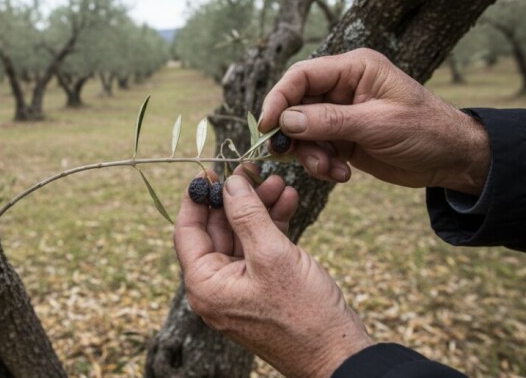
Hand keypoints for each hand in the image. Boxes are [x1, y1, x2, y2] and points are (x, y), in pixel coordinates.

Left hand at [174, 166, 370, 377]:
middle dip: (237, 199)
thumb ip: (247, 215)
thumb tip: (230, 183)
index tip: (210, 172)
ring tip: (279, 183)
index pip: (187, 231)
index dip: (197, 198)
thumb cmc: (303, 313)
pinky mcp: (265, 286)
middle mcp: (217, 287)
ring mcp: (241, 287)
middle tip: (252, 171)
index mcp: (205, 285)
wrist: (338, 353)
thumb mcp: (272, 255)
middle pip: (217, 230)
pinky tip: (288, 201)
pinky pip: (260, 248)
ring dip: (259, 208)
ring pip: (242, 235)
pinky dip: (273, 224)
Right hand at [259, 48, 489, 194]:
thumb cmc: (426, 131)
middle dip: (295, 134)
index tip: (266, 126)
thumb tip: (285, 121)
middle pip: (296, 104)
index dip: (279, 98)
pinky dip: (322, 164)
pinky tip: (342, 175)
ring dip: (310, 154)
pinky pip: (316, 148)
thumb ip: (329, 121)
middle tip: (294, 157)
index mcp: (354, 68)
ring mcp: (342, 113)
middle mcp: (344, 86)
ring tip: (331, 170)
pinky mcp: (343, 137)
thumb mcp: (378, 124)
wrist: (454, 160)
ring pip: (303, 131)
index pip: (302, 75)